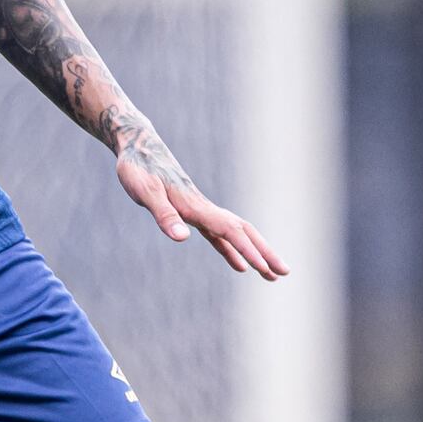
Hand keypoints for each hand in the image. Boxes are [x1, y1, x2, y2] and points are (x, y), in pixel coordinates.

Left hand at [111, 122, 288, 281]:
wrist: (138, 146)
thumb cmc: (138, 168)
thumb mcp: (145, 192)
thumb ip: (165, 215)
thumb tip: (183, 238)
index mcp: (196, 206)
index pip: (230, 231)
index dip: (248, 250)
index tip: (264, 269)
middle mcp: (204, 208)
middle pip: (244, 232)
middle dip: (265, 253)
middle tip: (285, 273)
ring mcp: (201, 211)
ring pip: (236, 234)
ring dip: (255, 253)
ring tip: (271, 275)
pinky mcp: (192, 212)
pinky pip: (219, 236)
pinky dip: (231, 251)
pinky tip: (239, 266)